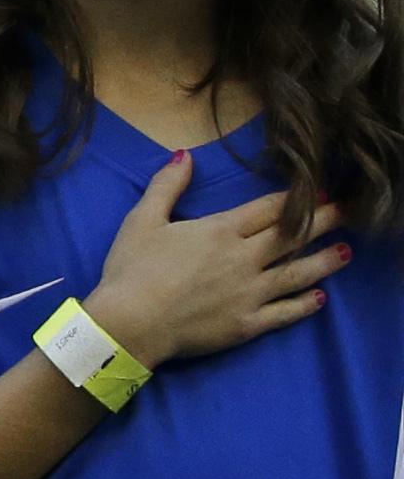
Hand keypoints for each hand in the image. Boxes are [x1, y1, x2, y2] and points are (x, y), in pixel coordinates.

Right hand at [82, 150, 346, 372]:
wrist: (130, 324)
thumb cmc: (131, 270)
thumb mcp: (142, 220)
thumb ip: (167, 186)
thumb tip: (184, 155)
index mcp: (220, 232)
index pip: (268, 210)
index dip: (297, 199)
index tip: (321, 192)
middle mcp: (244, 260)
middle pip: (292, 237)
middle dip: (324, 222)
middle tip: (348, 213)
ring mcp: (250, 293)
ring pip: (297, 273)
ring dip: (324, 261)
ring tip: (345, 252)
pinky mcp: (247, 323)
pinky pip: (285, 312)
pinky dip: (305, 304)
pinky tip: (320, 298)